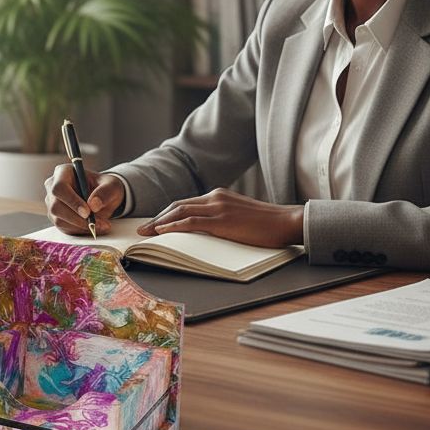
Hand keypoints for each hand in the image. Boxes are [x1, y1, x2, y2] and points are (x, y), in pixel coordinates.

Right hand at [44, 165, 125, 235]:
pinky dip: (80, 230)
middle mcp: (53, 187)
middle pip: (56, 206)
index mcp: (63, 172)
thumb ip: (105, 192)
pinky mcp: (56, 217)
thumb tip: (93, 205)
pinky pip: (64, 228)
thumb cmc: (105, 187)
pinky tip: (93, 227)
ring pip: (59, 219)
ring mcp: (52, 203)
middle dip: (76, 218)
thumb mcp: (112, 185)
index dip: (72, 201)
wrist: (102, 198)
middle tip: (95, 223)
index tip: (87, 212)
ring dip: (81, 226)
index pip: (59, 187)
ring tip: (101, 225)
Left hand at [138, 188, 304, 247]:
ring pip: (179, 212)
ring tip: (146, 234)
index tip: (153, 223)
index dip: (166, 214)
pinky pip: (190, 222)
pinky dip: (173, 226)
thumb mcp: (238, 216)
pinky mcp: (221, 220)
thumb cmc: (266, 225)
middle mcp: (215, 197)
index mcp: (218, 196)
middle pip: (177, 206)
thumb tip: (203, 233)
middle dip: (157, 218)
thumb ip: (220, 219)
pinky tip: (162, 232)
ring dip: (159, 223)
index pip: (185, 204)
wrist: (287, 222)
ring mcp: (217, 207)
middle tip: (142, 230)